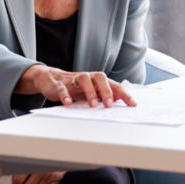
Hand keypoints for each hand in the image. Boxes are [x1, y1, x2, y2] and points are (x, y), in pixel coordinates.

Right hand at [17, 66, 137, 107]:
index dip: (124, 94)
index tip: (132, 104)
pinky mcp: (60, 84)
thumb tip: (120, 102)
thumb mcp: (92, 91)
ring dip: (89, 92)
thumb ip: (105, 95)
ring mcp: (73, 79)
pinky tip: (68, 103)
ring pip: (83, 79)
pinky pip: (63, 88)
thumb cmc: (75, 86)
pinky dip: (65, 95)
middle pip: (100, 77)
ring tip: (92, 105)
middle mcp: (87, 77)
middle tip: (110, 105)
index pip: (114, 85)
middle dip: (107, 90)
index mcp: (97, 80)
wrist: (51, 78)